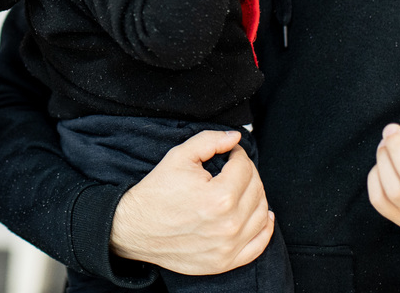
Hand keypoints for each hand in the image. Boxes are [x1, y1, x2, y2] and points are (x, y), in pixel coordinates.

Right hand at [110, 130, 273, 274]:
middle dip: (248, 173)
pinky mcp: (224, 262)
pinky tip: (262, 216)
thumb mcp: (179, 156)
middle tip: (235, 168)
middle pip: (256, 189)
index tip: (230, 153)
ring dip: (257, 195)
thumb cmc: (157, 192)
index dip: (238, 154)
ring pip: (261, 215)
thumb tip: (236, 138)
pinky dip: (265, 228)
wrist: (135, 228)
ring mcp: (228, 247)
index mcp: (220, 196)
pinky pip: (258, 245)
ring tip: (244, 187)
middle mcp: (229, 224)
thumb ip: (210, 141)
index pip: (245, 168)